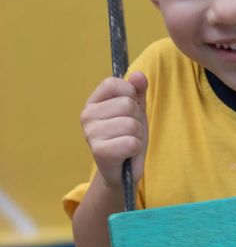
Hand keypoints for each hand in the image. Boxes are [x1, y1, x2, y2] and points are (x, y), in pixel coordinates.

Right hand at [80, 71, 147, 189]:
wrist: (122, 171)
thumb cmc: (127, 137)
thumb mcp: (136, 110)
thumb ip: (138, 91)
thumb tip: (138, 75)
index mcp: (93, 101)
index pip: (113, 82)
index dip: (130, 94)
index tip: (129, 109)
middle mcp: (87, 115)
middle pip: (127, 105)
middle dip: (137, 119)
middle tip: (129, 132)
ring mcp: (90, 133)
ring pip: (131, 124)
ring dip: (137, 136)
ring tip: (128, 143)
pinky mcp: (99, 151)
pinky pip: (132, 142)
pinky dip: (135, 149)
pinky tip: (126, 154)